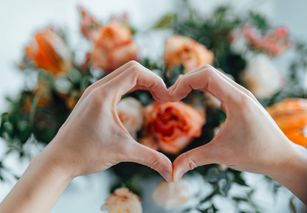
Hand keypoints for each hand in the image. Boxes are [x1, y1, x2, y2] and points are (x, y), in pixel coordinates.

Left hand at [46, 61, 171, 179]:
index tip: (166, 98)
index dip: (156, 81)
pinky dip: (132, 86)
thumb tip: (172, 174)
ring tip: (156, 97)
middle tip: (163, 97)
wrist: (59, 160)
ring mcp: (93, 92)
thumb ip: (150, 159)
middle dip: (151, 80)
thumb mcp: (123, 153)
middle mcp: (97, 88)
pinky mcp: (92, 99)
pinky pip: (116, 83)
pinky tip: (139, 99)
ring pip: (123, 74)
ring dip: (142, 82)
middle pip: (131, 68)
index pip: (135, 71)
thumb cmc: (86, 155)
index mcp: (104, 94)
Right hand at [170, 65, 306, 203]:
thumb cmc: (256, 155)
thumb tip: (170, 174)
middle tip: (171, 96)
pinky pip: (219, 85)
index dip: (184, 82)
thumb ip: (193, 161)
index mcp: (237, 100)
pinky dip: (203, 87)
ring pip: (214, 76)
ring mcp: (241, 95)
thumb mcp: (221, 156)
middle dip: (186, 80)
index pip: (206, 75)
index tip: (170, 97)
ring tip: (179, 96)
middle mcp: (240, 92)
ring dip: (194, 82)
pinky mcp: (241, 100)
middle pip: (207, 71)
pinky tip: (195, 98)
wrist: (282, 158)